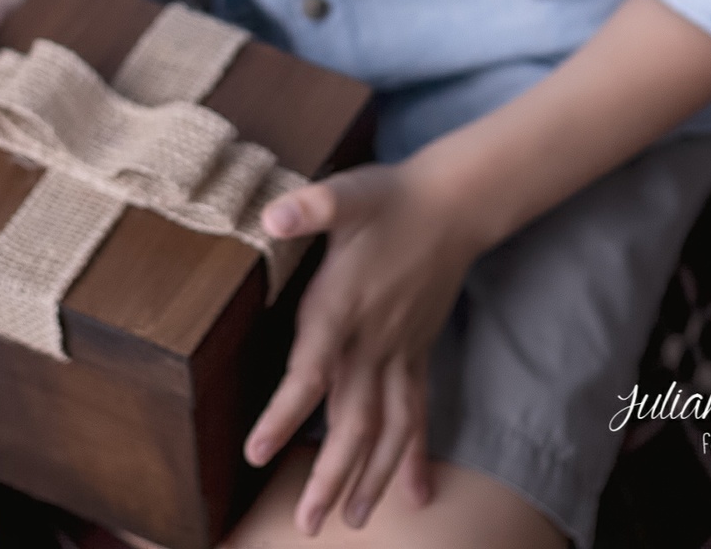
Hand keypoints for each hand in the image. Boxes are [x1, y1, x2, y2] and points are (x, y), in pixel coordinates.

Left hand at [244, 161, 478, 534]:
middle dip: (331, 476)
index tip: (257, 452)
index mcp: (342, 307)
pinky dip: (417, 455)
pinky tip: (419, 494)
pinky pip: (418, 413)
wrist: (452, 204)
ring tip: (357, 521)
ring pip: (388, 428)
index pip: (310, 371)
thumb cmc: (391, 199)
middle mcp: (372, 341)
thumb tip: (272, 214)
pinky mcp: (418, 353)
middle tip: (309, 524)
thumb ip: (311, 207)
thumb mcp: (348, 195)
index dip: (285, 413)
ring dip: (372, 477)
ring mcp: (400, 352)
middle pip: (354, 421)